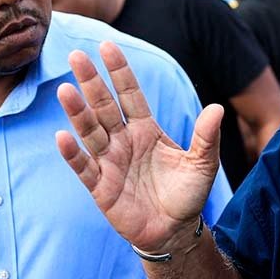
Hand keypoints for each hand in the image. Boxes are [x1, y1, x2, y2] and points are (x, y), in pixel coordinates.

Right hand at [56, 42, 223, 253]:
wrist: (175, 231)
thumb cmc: (187, 195)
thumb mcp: (203, 164)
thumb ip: (207, 137)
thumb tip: (217, 108)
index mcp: (146, 129)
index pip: (130, 94)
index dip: (119, 71)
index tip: (107, 46)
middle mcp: (124, 141)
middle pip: (104, 106)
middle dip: (91, 82)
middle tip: (76, 56)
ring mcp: (110, 162)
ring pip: (90, 132)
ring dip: (78, 113)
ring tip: (65, 91)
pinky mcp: (101, 187)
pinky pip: (83, 167)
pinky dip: (72, 154)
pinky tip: (62, 137)